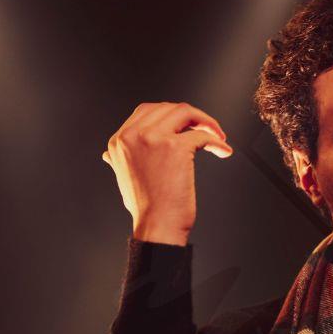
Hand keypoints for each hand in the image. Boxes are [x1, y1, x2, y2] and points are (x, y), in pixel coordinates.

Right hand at [102, 102, 233, 245]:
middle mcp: (133, 135)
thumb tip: (109, 156)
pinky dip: (217, 141)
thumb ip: (118, 161)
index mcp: (119, 140)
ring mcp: (154, 139)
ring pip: (186, 112)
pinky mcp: (176, 147)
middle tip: (206, 129)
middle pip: (168, 107)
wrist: (157, 226)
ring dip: (206, 121)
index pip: (147, 110)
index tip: (187, 126)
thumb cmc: (145, 207)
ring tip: (217, 135)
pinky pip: (203, 134)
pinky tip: (223, 150)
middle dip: (191, 116)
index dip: (171, 115)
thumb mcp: (122, 178)